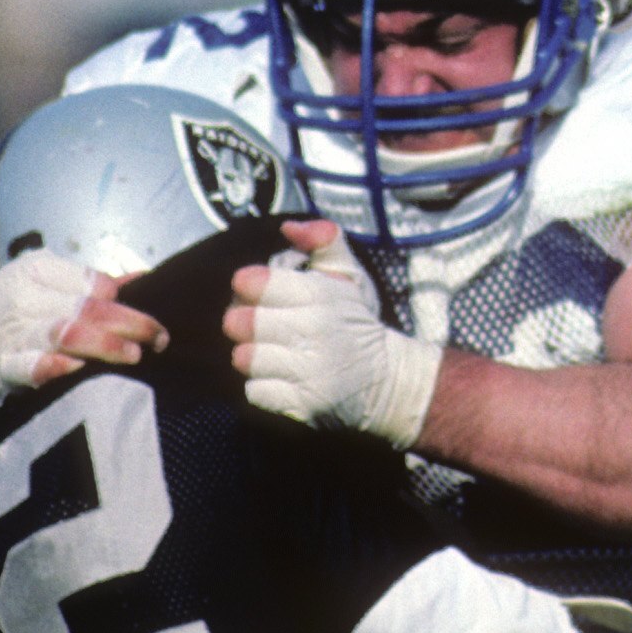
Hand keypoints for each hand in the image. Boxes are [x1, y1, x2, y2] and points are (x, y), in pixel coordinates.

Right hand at [0, 251, 167, 406]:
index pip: (93, 282)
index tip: (151, 313)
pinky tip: (73, 369)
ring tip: (134, 355)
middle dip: (130, 323)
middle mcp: (27, 298)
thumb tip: (141, 279)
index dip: (124, 298)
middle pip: (88, 308)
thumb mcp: (41, 282)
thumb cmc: (8, 309)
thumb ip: (88, 283)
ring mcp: (15, 332)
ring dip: (103, 344)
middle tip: (160, 337)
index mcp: (37, 271)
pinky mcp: (2, 367)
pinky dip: (50, 367)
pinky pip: (27, 366)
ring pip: (66, 334)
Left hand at [228, 221, 443, 447]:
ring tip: (269, 353)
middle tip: (255, 325)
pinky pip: (255, 392)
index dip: (248, 285)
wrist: (389, 382)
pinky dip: (261, 386)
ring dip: (251, 356)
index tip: (252, 290)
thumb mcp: (349, 276)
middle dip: (242, 322)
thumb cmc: (357, 325)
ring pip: (245, 358)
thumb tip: (289, 227)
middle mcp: (313, 332)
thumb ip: (322, 242)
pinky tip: (278, 378)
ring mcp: (308, 372)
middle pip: (242, 323)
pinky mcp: (303, 405)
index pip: (257, 284)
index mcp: (321, 295)